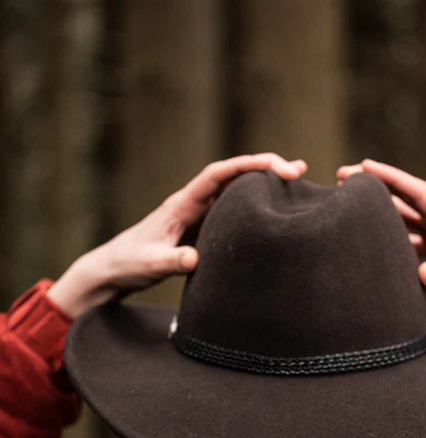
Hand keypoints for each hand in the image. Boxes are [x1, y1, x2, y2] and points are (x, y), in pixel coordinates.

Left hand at [49, 153, 306, 317]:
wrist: (113, 271)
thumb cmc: (128, 263)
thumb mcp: (149, 264)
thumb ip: (171, 260)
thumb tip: (195, 258)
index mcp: (182, 203)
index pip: (219, 174)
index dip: (248, 166)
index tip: (276, 167)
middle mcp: (193, 204)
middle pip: (234, 177)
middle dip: (266, 168)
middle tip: (300, 171)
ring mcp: (199, 217)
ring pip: (237, 194)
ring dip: (264, 188)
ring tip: (298, 186)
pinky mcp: (202, 232)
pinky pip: (233, 215)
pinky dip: (255, 210)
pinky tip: (275, 214)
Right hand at [337, 159, 425, 361]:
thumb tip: (420, 271)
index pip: (421, 195)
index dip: (393, 179)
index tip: (365, 166)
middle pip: (407, 200)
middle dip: (376, 186)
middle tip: (343, 176)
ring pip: (406, 219)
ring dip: (380, 210)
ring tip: (349, 204)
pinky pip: (412, 241)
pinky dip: (391, 236)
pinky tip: (374, 240)